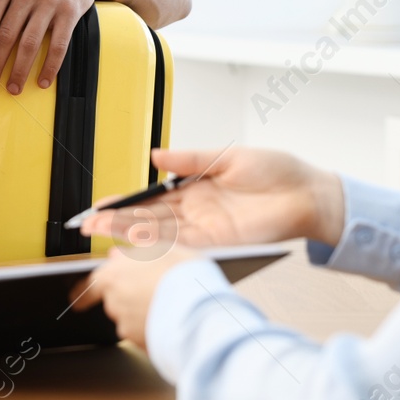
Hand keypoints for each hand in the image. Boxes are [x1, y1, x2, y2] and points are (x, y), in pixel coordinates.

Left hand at [70, 244, 204, 347]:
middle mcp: (115, 303)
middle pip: (114, 300)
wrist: (199, 309)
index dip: (82, 293)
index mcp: (113, 276)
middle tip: (151, 288)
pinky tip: (171, 318)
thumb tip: (119, 255)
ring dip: (142, 313)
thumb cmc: (182, 275)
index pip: (89, 286)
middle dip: (128, 296)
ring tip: (169, 303)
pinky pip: (144, 334)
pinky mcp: (142, 344)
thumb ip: (134, 252)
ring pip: (130, 319)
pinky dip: (153, 328)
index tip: (76, 299)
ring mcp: (127, 326)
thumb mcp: (160, 249)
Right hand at [80, 146, 345, 248]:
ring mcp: (206, 230)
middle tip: (88, 226)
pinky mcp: (220, 242)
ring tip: (103, 234)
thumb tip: (155, 153)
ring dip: (131, 236)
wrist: (310, 193)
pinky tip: (137, 243)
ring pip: (159, 235)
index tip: (99, 206)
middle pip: (148, 220)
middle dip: (117, 223)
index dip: (124, 203)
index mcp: (194, 190)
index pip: (150, 199)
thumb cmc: (277, 172)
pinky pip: (183, 244)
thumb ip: (189, 158)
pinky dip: (159, 245)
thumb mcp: (226, 156)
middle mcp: (195, 213)